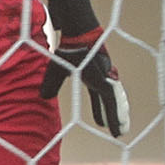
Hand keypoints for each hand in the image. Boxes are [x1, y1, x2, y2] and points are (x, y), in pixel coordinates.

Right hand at [37, 0, 129, 137]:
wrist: (76, 32)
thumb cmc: (68, 47)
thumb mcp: (57, 70)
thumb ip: (52, 85)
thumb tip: (44, 97)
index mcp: (93, 78)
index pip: (99, 99)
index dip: (101, 112)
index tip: (103, 124)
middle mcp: (102, 79)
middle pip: (111, 102)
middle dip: (115, 117)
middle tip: (119, 133)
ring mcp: (106, 78)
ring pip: (114, 102)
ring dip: (118, 117)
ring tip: (120, 132)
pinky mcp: (105, 77)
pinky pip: (112, 98)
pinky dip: (115, 111)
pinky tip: (119, 122)